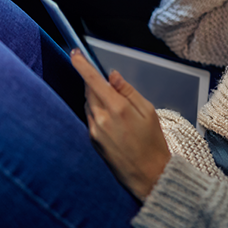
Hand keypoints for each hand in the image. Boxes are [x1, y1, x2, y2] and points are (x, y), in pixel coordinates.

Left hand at [70, 49, 170, 200]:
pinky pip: (90, 118)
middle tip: (105, 81)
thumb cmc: (153, 143)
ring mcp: (95, 131)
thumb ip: (128, 91)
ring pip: (88, 104)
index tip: (74, 53)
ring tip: (117, 108)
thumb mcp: (148, 111)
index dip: (82, 65)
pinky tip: (114, 122)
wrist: (148, 174)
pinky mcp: (92, 140)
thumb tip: (113, 76)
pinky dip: (98, 112)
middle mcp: (102, 119)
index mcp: (118, 108)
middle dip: (93, 82)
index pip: (93, 80)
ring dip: (96, 98)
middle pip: (88, 90)